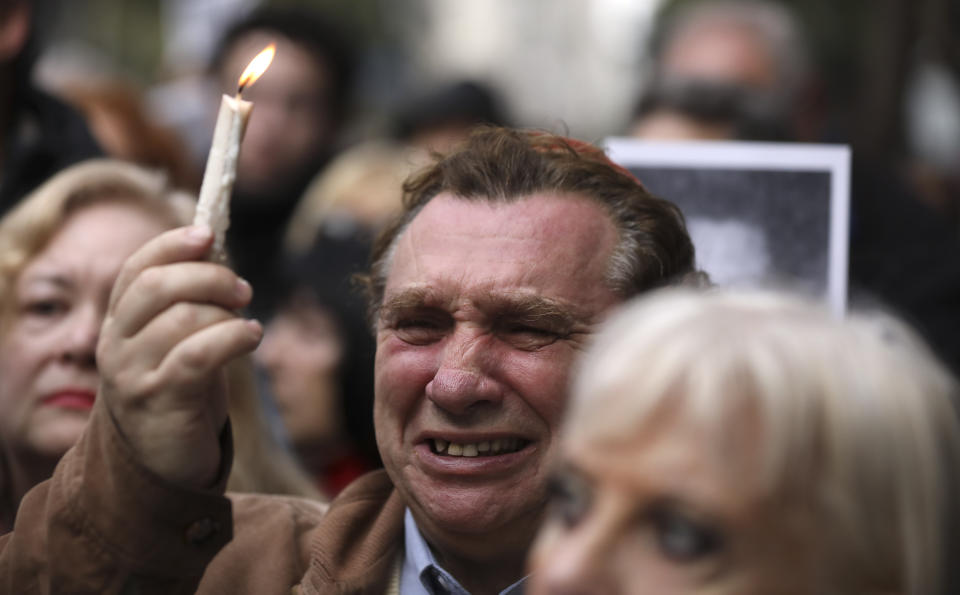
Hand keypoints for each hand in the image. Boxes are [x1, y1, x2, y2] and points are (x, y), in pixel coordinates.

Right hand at [96, 225, 262, 488]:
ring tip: (248, 326)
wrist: (162, 461)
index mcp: (118, 322)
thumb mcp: (178, 340)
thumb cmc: (180, 391)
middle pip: (157, 286)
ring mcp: (133, 374)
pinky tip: (252, 336)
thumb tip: (218, 252)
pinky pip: (197, 355)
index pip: (136, 269)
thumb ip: (189, 301)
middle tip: (242, 289)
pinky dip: (232, 338)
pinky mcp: (160, 400)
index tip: (207, 235)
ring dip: (226, 313)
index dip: (171, 245)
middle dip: (208, 277)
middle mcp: (116, 344)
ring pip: (182, 318)